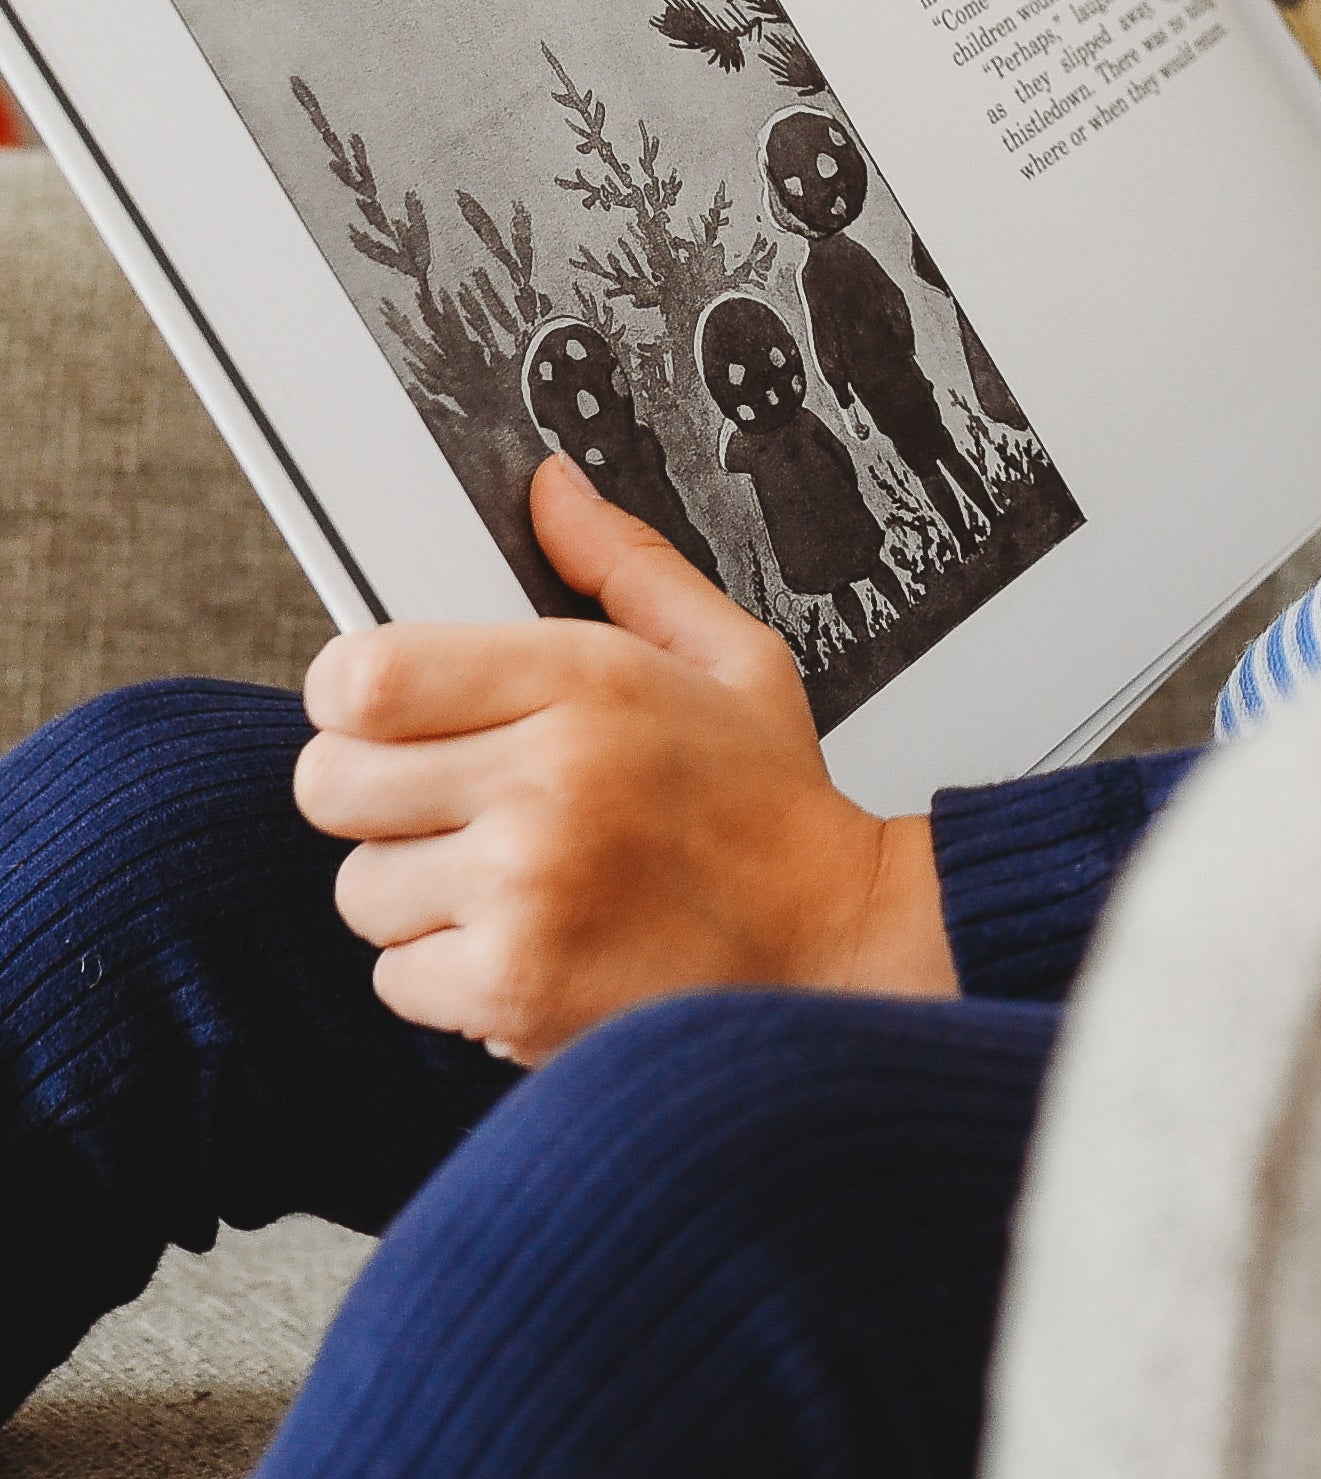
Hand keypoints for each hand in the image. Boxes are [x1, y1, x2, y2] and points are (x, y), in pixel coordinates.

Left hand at [293, 454, 953, 1063]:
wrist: (829, 940)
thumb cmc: (766, 803)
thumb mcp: (726, 656)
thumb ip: (626, 566)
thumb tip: (550, 491)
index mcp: (589, 682)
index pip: (366, 676)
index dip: (353, 693)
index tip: (389, 710)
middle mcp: (546, 781)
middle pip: (333, 782)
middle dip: (377, 791)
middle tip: (456, 797)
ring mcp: (522, 890)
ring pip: (360, 886)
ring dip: (416, 887)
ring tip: (512, 876)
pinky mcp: (508, 988)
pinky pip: (394, 975)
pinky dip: (445, 970)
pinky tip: (526, 939)